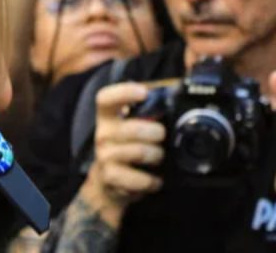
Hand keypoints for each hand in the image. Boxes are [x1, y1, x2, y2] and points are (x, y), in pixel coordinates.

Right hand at [85, 82, 164, 210]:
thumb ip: (146, 111)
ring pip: (139, 152)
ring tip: (157, 158)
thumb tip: (173, 93)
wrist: (107, 183)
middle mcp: (103, 134)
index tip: (143, 93)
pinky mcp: (110, 177)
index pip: (106, 99)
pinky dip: (152, 180)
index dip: (123, 92)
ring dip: (156, 156)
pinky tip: (153, 179)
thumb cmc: (126, 149)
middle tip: (161, 137)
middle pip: (132, 128)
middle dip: (155, 133)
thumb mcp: (131, 127)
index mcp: (107, 117)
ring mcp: (105, 156)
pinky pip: (140, 178)